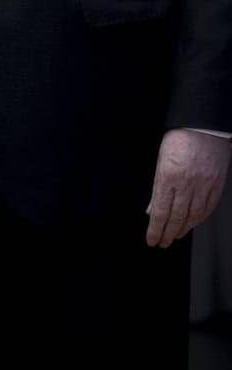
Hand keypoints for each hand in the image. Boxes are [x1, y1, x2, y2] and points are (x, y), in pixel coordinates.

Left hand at [145, 128, 230, 247]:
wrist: (203, 127)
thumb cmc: (178, 140)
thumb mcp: (160, 161)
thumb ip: (157, 188)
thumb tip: (152, 210)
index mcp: (168, 176)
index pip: (161, 211)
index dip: (156, 229)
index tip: (151, 240)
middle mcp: (187, 183)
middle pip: (177, 217)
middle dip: (167, 233)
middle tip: (161, 243)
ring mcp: (204, 185)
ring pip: (193, 215)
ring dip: (183, 229)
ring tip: (174, 236)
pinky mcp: (217, 184)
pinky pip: (208, 208)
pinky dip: (199, 219)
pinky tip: (192, 224)